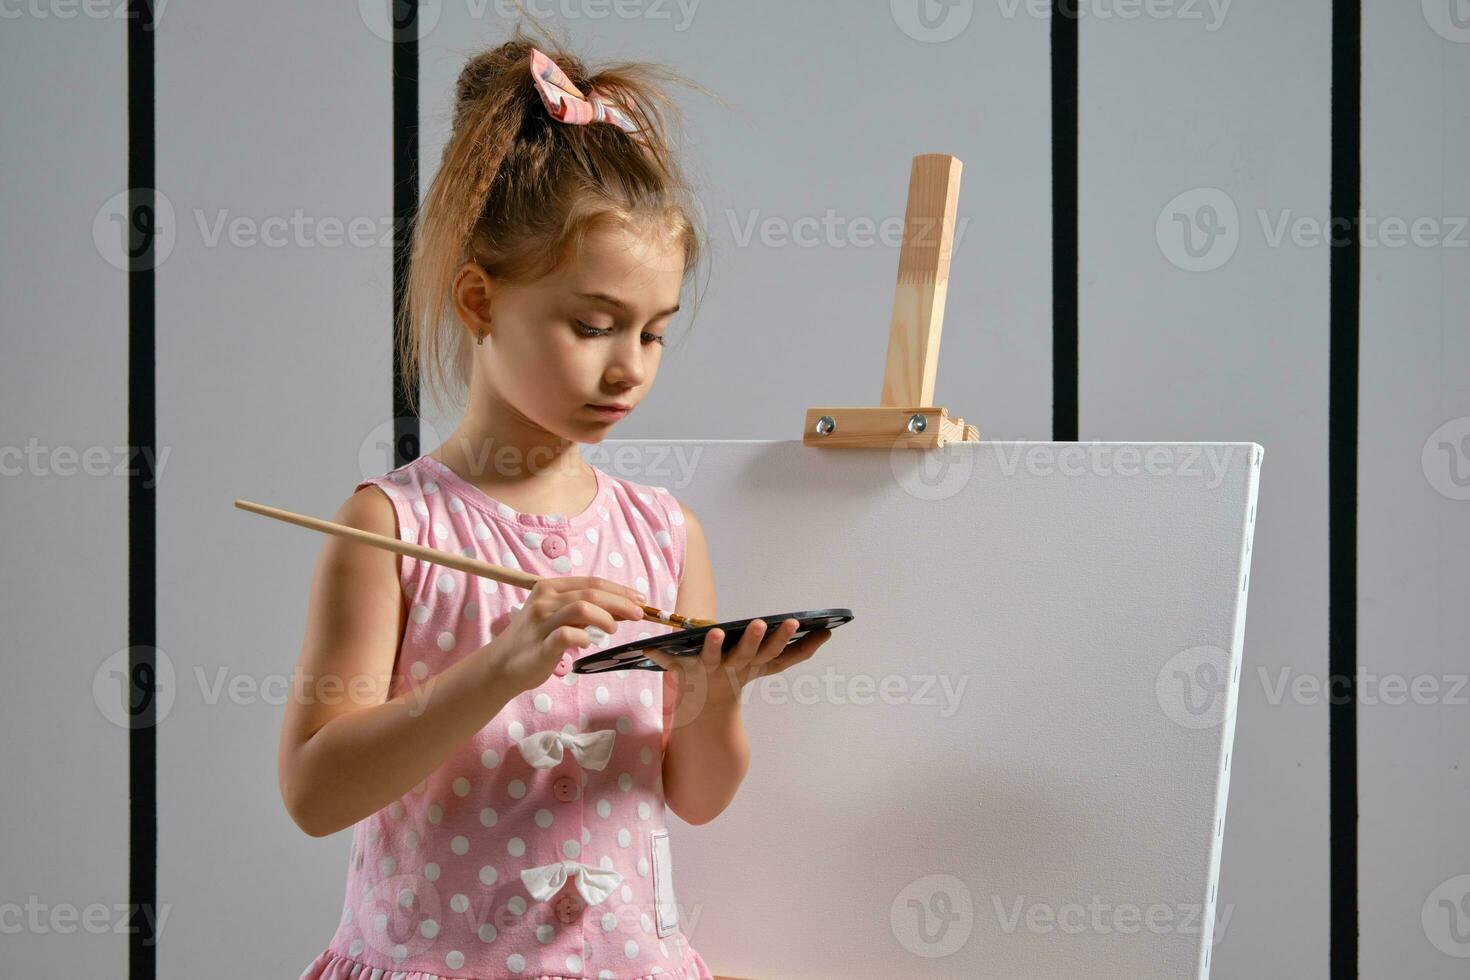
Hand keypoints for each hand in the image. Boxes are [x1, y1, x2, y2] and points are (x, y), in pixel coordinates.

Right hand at [478, 576, 645, 695]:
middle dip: (621, 602)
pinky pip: (568, 635)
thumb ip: (584, 610)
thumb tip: (622, 607)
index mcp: (550, 588)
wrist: (500, 666)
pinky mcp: (541, 645)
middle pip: (591, 593)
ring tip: (613, 629)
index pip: (592, 582)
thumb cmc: (534, 640)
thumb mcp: (557, 617)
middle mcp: (545, 600)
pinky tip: (588, 643)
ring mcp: (541, 622)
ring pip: (582, 608)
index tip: (639, 600)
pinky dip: (585, 638)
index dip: (619, 590)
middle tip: (638, 614)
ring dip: (606, 618)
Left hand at [646, 618, 833, 707]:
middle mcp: (733, 669)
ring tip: (714, 631)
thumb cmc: (737, 675)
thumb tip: (828, 634)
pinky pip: (670, 663)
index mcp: (753, 664)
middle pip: (747, 653)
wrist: (706, 714)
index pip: (774, 653)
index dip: (785, 640)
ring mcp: (708, 671)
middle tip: (763, 623)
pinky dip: (659, 656)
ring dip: (712, 645)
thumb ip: (798, 651)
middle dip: (754, 639)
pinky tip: (649, 647)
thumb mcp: (768, 665)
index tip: (796, 621)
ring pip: (711, 657)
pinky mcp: (684, 673)